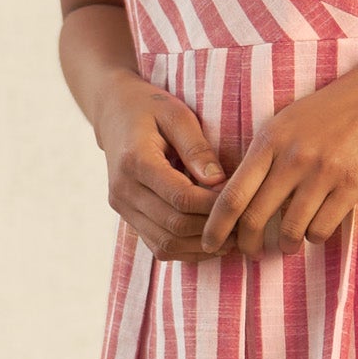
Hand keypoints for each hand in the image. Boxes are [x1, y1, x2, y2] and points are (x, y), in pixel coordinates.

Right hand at [94, 73, 227, 261]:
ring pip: (166, 243)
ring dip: (201, 246)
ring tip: (232, 237)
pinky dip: (187, 250)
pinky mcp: (128, 218)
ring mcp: (122, 208)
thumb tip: (218, 181)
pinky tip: (211, 240)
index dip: (214, 205)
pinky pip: (159, 247)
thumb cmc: (150, 108)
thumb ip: (196, 147)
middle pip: (174, 225)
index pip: (180, 197)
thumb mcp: (177, 114)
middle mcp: (123, 190)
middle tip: (243, 224)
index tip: (241, 200)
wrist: (113, 114)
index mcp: (135, 161)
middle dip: (212, 228)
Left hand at [200, 50, 357, 258]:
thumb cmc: (333, 108)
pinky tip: (315, 230)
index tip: (208, 243)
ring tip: (286, 246)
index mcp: (270, 139)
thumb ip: (265, 154)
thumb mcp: (288, 120)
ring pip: (290, 230)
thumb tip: (241, 197)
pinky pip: (322, 228)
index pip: (232, 194)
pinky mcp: (353, 184)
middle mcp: (292, 157)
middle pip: (254, 218)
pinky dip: (314, 237)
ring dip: (285, 246)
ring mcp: (323, 172)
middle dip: (246, 245)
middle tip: (248, 254)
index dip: (215, 226)